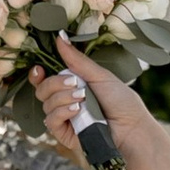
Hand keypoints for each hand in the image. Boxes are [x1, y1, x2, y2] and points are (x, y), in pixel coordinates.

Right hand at [32, 36, 148, 169]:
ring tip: (83, 98)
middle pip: (42, 90)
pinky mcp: (65, 134)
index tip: (40, 69)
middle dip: (55, 83)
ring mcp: (64, 118)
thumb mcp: (99, 75)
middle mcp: (65, 101)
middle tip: (75, 83)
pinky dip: (62, 112)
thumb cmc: (121, 101)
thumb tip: (60, 36)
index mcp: (71, 86)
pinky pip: (51, 121)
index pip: (44, 80)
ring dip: (63, 98)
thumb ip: (76, 59)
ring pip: (46, 104)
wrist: (132, 128)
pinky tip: (77, 110)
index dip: (38, 74)